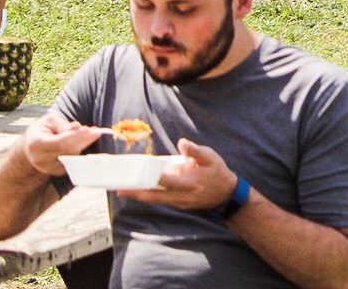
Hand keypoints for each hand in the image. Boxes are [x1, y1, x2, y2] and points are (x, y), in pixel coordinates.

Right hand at [19, 111, 102, 177]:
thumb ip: (63, 125)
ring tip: (91, 134)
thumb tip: (77, 128)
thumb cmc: (44, 130)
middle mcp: (40, 160)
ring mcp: (48, 168)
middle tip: (96, 131)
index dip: (75, 137)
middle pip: (68, 151)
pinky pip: (73, 161)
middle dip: (83, 140)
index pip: (59, 143)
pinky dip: (81, 151)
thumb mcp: (50, 121)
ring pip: (73, 156)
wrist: (32, 145)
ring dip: (84, 145)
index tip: (89, 130)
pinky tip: (84, 142)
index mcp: (36, 144)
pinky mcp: (57, 172)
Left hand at [119, 138, 235, 210]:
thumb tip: (181, 142)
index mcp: (190, 183)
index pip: (166, 181)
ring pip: (157, 201)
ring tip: (125, 191)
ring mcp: (180, 203)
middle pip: (156, 197)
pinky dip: (151, 196)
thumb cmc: (218, 172)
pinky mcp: (180, 205)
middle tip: (121, 191)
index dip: (151, 179)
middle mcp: (183, 196)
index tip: (138, 175)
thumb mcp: (211, 157)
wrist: (226, 194)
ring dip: (141, 196)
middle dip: (138, 194)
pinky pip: (162, 200)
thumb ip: (195, 151)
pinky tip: (142, 191)